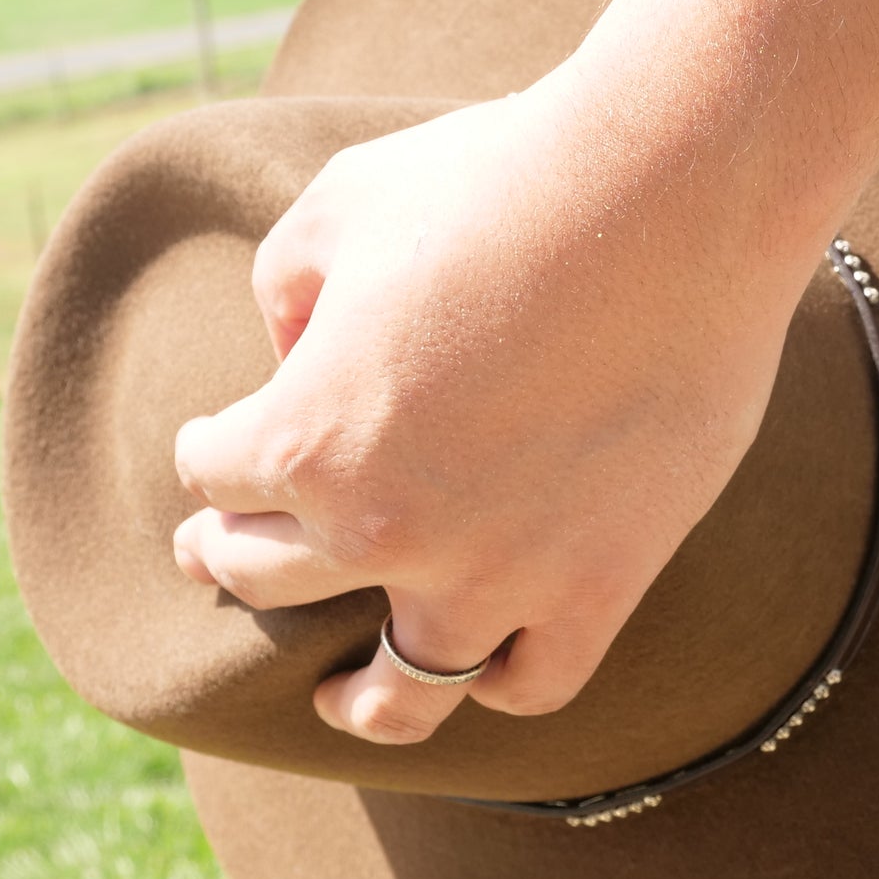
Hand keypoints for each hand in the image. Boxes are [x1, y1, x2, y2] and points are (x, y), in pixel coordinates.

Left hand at [170, 76, 806, 744]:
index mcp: (305, 437)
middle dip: (230, 555)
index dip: (205, 447)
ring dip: (352, 695)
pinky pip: (534, 681)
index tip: (217, 438)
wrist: (672, 198)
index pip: (212, 470)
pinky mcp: (601, 585)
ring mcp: (498, 576)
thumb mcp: (341, 203)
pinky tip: (481, 667)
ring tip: (337, 698)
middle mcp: (386, 531)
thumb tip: (295, 351)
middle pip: (270, 576)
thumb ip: (286, 292)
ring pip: (399, 688)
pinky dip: (497, 683)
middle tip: (216, 552)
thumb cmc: (500, 180)